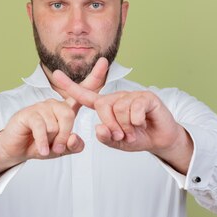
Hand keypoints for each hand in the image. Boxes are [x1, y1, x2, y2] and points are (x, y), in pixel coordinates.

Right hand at [0, 58, 108, 174]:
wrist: (16, 149)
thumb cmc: (40, 145)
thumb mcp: (61, 149)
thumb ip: (73, 146)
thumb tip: (76, 138)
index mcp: (65, 109)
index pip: (82, 92)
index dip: (94, 77)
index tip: (104, 61)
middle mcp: (54, 104)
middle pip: (69, 116)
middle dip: (64, 136)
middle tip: (58, 147)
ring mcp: (40, 107)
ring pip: (55, 125)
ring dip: (50, 141)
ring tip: (43, 144)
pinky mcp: (28, 113)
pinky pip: (41, 128)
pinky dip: (43, 142)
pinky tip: (42, 149)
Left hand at [52, 69, 193, 172]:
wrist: (161, 140)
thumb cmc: (138, 138)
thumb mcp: (118, 142)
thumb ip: (106, 138)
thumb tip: (99, 128)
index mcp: (107, 106)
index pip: (85, 95)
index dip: (70, 86)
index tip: (56, 74)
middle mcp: (117, 97)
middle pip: (103, 106)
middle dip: (110, 125)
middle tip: (121, 136)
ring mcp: (132, 95)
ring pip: (119, 109)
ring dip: (126, 126)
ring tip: (134, 131)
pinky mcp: (146, 97)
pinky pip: (135, 107)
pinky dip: (137, 120)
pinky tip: (143, 123)